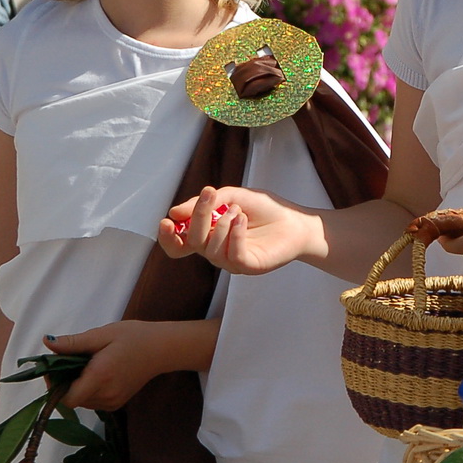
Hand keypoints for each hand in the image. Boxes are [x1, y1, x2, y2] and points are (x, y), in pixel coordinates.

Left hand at [43, 322, 180, 410]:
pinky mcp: (116, 404)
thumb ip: (74, 343)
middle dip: (64, 383)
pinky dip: (87, 391)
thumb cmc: (133, 337)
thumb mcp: (102, 334)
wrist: (161, 349)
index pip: (66, 398)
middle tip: (69, 361)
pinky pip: (92, 402)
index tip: (54, 367)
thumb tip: (47, 344)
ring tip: (85, 365)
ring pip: (81, 402)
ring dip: (76, 387)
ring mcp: (112, 402)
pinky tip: (96, 374)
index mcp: (100, 376)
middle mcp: (105, 395)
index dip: (54, 385)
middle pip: (72, 399)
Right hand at [161, 185, 317, 274]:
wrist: (297, 220)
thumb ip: (208, 203)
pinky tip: (243, 220)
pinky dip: (234, 235)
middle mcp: (216, 251)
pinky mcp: (248, 267)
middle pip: (193, 241)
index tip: (166, 221)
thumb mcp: (234, 196)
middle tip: (211, 195)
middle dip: (198, 216)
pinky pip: (232, 256)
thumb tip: (175, 213)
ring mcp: (231, 261)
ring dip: (222, 224)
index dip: (168, 237)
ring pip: (211, 249)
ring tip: (239, 210)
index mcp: (209, 236)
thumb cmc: (265, 209)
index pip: (179, 244)